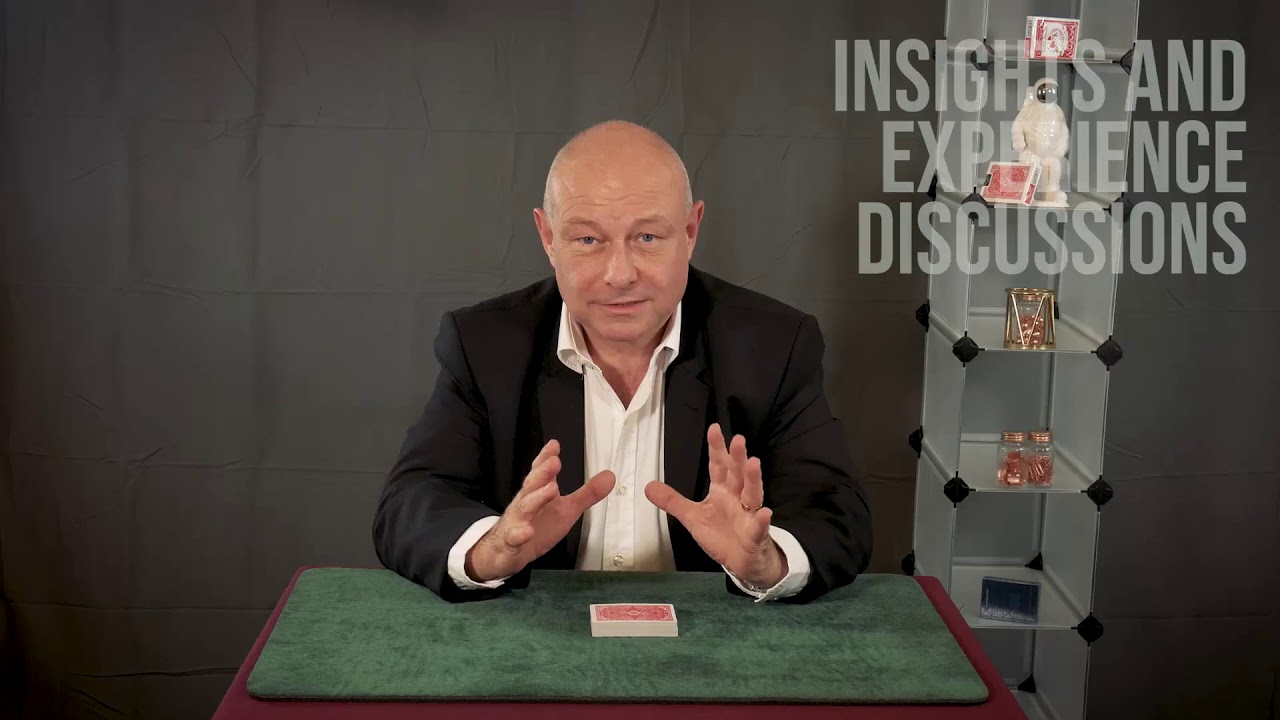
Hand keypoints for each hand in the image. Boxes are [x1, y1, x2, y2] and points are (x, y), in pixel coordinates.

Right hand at [465, 440, 614, 581]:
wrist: (505, 551)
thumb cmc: (537, 526)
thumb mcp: (566, 510)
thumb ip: (587, 494)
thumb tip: (610, 476)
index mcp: (538, 493)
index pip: (541, 472)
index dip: (546, 458)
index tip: (554, 445)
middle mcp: (526, 503)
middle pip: (532, 485)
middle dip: (543, 473)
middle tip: (555, 462)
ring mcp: (516, 522)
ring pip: (524, 508)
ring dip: (536, 499)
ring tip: (550, 490)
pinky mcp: (511, 543)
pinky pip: (513, 538)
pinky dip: (519, 534)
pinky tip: (527, 532)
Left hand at [645, 424, 786, 588]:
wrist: (742, 561)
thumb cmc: (721, 534)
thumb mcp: (692, 517)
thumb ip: (673, 501)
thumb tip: (647, 486)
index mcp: (722, 491)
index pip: (718, 466)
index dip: (716, 448)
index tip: (714, 429)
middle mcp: (737, 497)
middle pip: (737, 474)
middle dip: (737, 457)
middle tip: (738, 440)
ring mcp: (748, 515)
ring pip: (752, 493)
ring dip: (753, 479)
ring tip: (754, 464)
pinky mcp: (755, 534)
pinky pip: (759, 526)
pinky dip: (762, 520)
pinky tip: (765, 513)